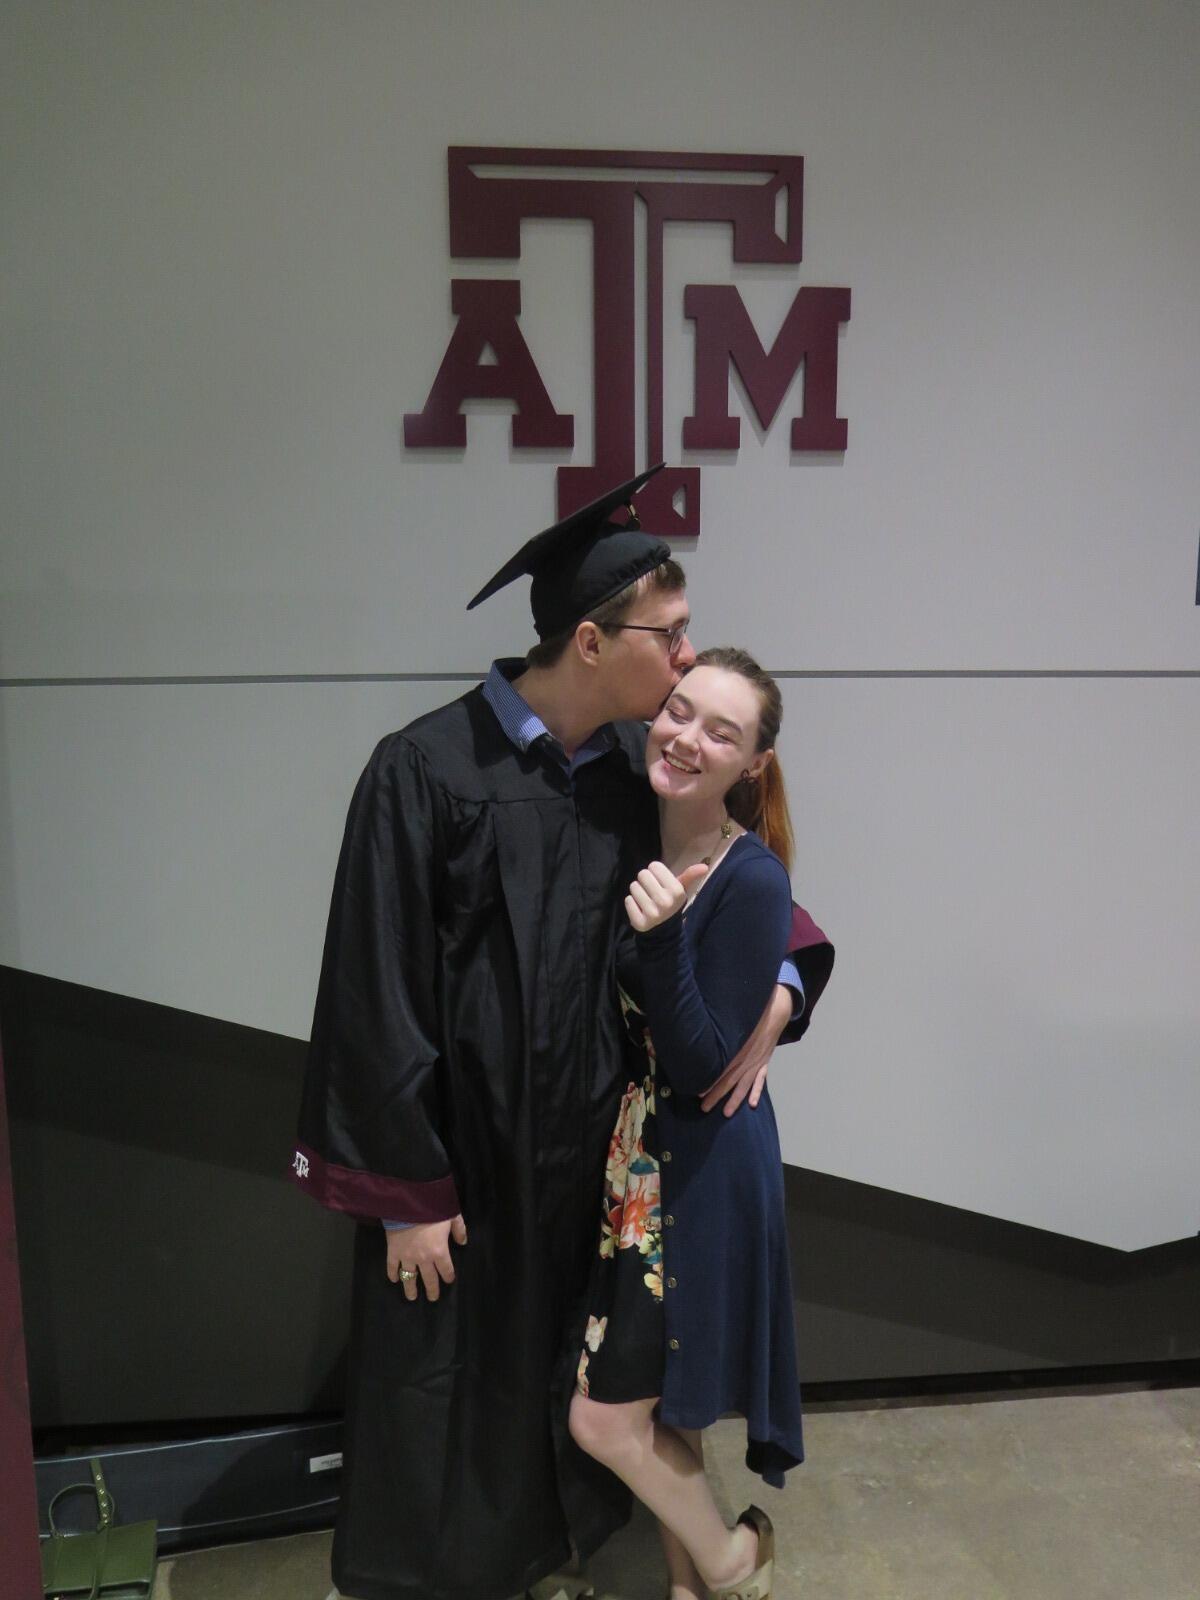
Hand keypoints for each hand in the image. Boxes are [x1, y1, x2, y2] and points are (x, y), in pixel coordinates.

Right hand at [386, 1214, 467, 1300]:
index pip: (446, 1270)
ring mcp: (407, 1257)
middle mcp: (423, 1259)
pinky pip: (391, 1267)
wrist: (409, 1202)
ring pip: (409, 1278)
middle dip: (432, 1290)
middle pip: (429, 1279)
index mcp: (439, 1252)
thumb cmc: (433, 1208)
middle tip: (433, 1298)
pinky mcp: (393, 1252)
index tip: (449, 1280)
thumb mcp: (452, 1216)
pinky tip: (394, 1280)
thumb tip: (463, 1242)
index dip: (448, 1276)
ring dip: (411, 1289)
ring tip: (412, 1297)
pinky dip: (392, 1274)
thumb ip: (459, 1230)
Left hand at [625, 861, 708, 932]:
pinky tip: (640, 908)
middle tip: (652, 890)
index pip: (654, 865)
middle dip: (645, 880)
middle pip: (642, 874)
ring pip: (633, 886)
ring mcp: (651, 913)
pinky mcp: (639, 922)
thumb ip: (690, 875)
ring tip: (646, 899)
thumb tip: (705, 866)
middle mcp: (665, 901)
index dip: (655, 872)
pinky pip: (628, 900)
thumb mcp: (681, 889)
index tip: (660, 881)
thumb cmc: (670, 901)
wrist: (664, 929)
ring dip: (638, 891)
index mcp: (676, 890)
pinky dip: (632, 903)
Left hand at [700, 983, 792, 1116]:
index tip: (698, 1092)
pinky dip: (757, 1092)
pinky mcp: (764, 1063)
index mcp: (735, 1049)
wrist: (772, 1013)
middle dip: (716, 1095)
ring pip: (744, 1085)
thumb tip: (699, 1036)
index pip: (720, 1069)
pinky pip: (760, 1080)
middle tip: (704, 1108)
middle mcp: (745, 1059)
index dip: (710, 1082)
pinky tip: (752, 1104)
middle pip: (729, 1081)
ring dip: (735, 1100)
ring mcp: (756, 1063)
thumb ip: (717, 1030)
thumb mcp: (729, 1021)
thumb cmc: (747, 1016)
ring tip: (726, 1113)